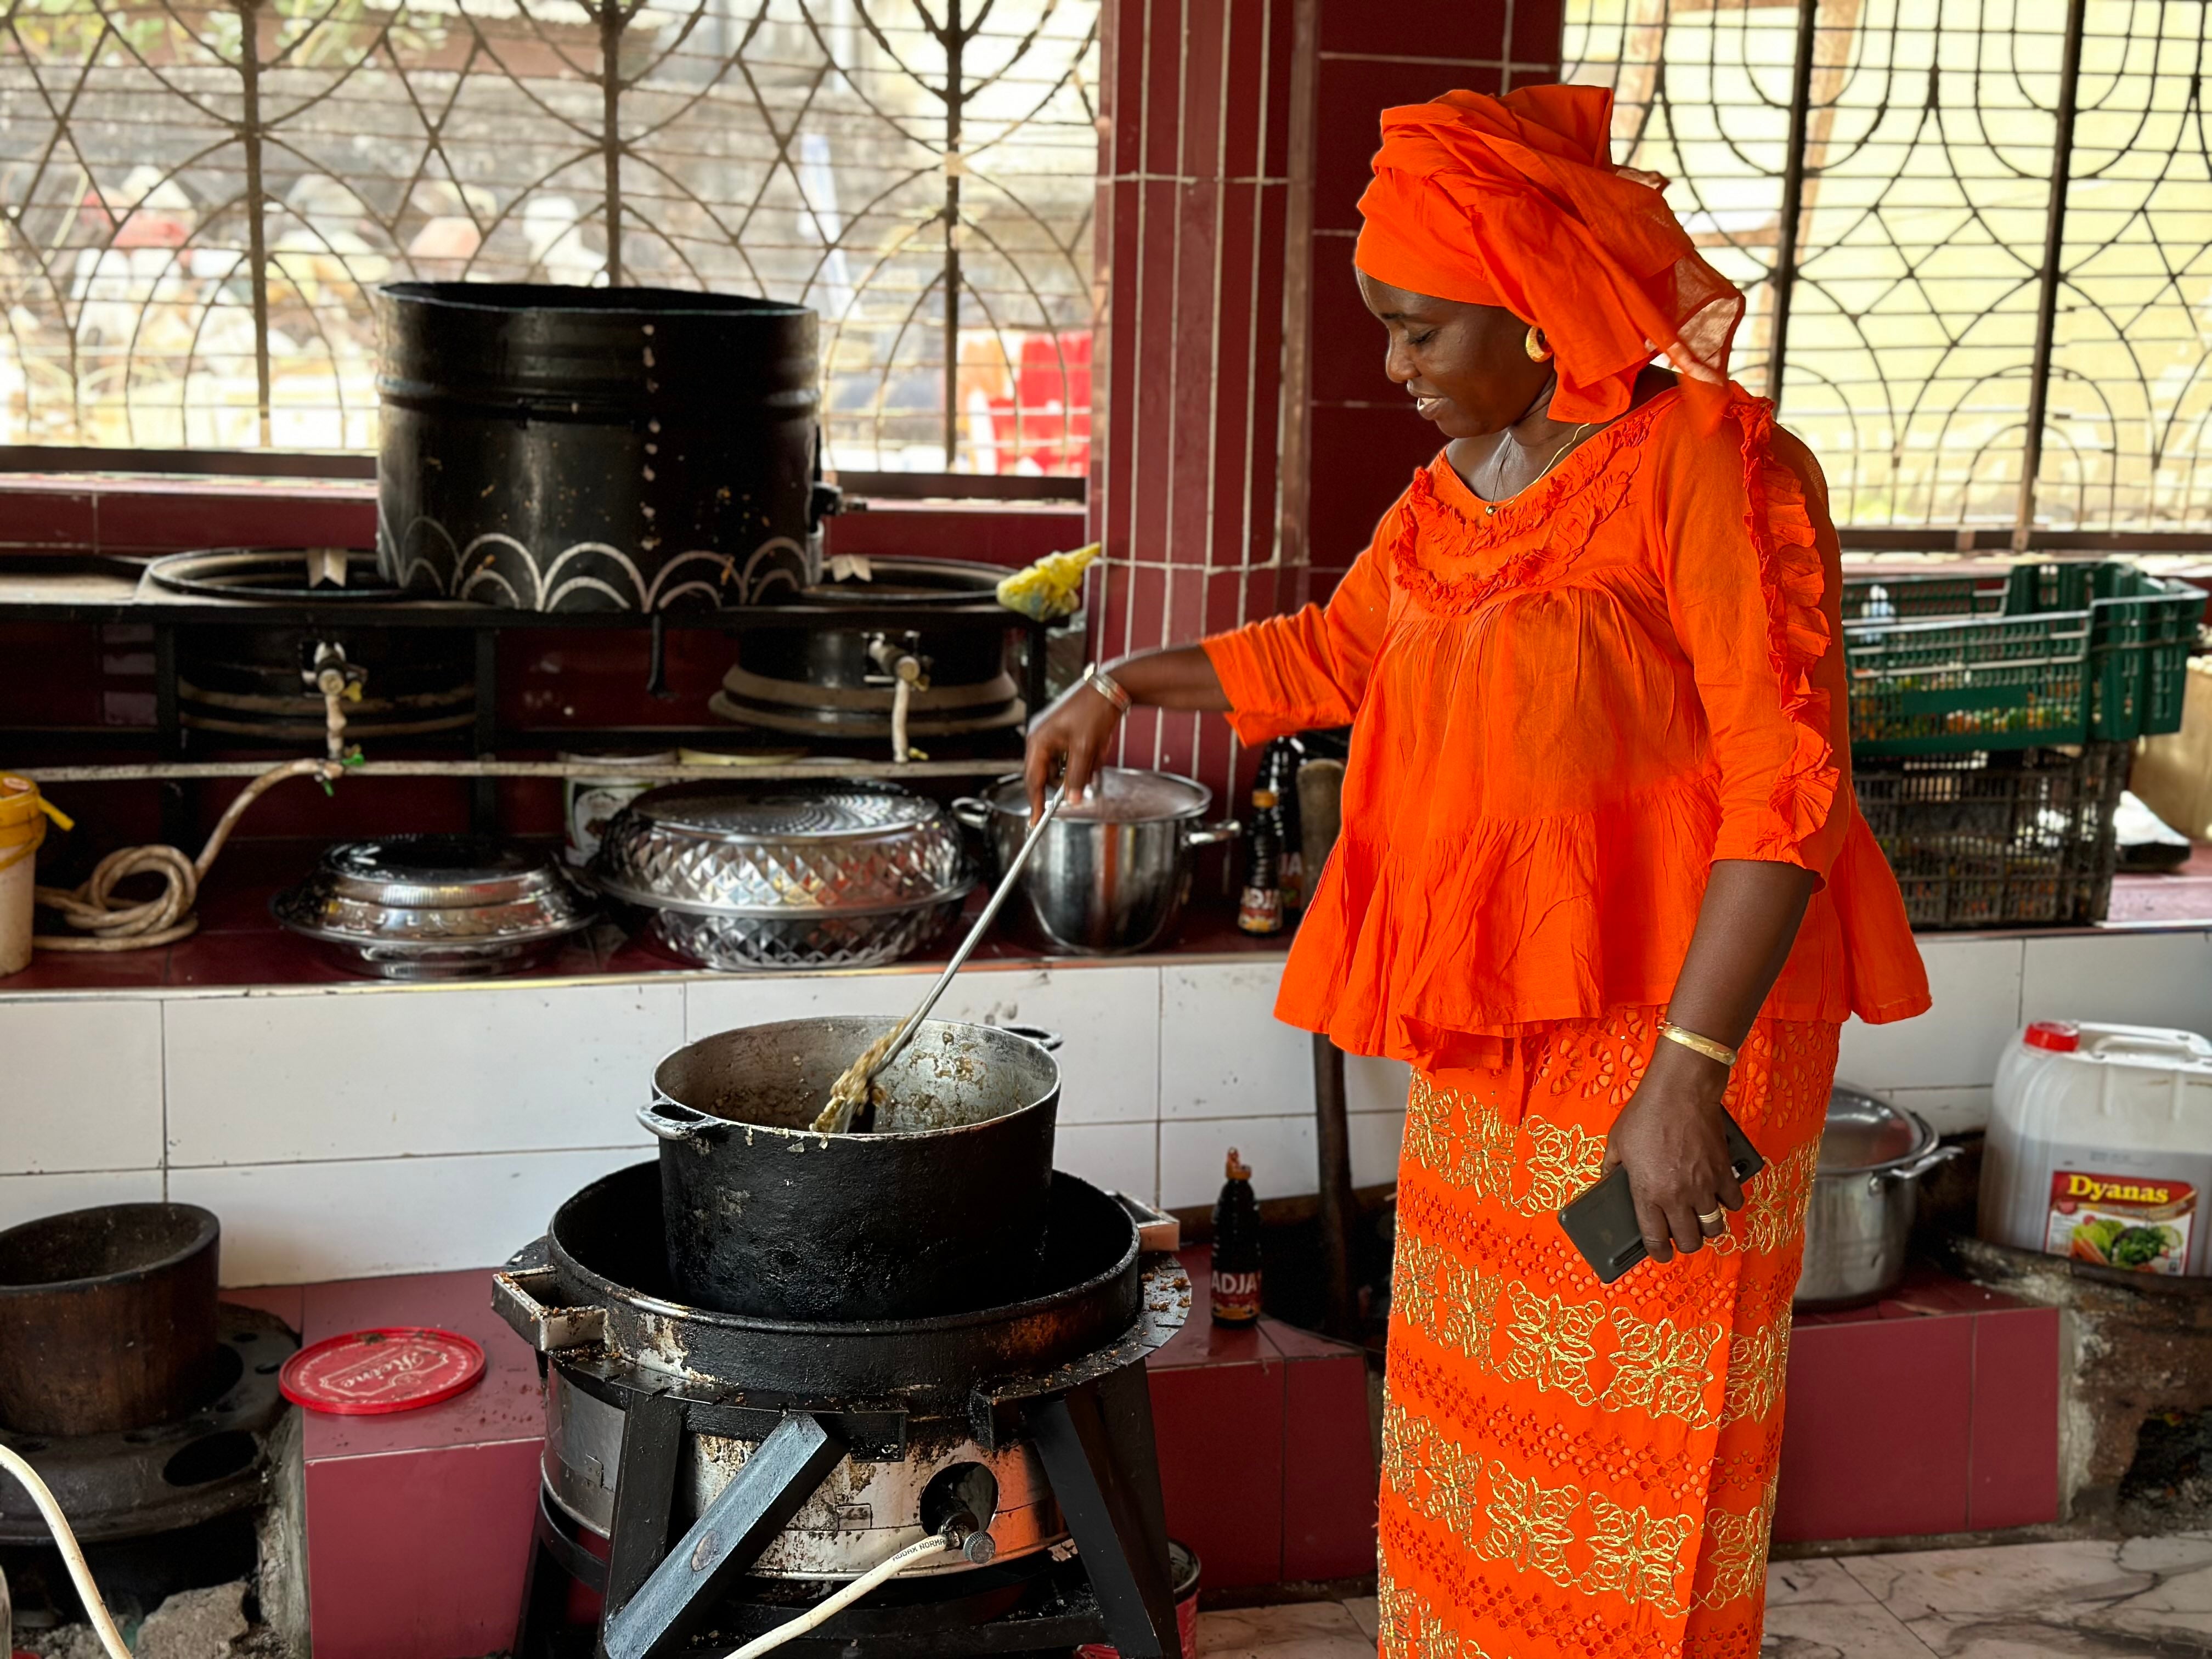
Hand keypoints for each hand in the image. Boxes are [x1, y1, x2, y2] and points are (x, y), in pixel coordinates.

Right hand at [1023, 678, 1121, 820]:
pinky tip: (1098, 747)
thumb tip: (1072, 800)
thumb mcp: (1085, 749)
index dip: (1035, 802)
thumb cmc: (1093, 711)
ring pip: (1064, 769)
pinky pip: (1073, 758)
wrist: (1110, 689)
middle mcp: (1043, 739)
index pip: (1033, 779)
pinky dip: (1087, 759)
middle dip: (1070, 778)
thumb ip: (1077, 777)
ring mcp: (1055, 737)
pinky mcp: (1067, 736)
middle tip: (1086, 773)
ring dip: (1082, 768)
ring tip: (1097, 752)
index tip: (1035, 822)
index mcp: (1039, 741)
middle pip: (1049, 775)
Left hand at [1601, 1043, 1745, 1262]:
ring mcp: (1704, 1186)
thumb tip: (1608, 1181)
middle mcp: (1677, 1196)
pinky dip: (1729, 1204)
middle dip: (1685, 1244)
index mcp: (1648, 1192)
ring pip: (1714, 1227)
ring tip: (1702, 1219)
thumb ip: (1611, 1168)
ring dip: (1708, 1227)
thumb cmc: (1645, 1114)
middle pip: (1689, 1241)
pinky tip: (1720, 1196)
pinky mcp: (1723, 1173)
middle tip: (1682, 1236)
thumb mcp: (1616, 1142)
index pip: (1655, 1238)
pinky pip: (1734, 1203)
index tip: (1660, 1254)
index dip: (1658, 1252)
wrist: (1680, 1092)